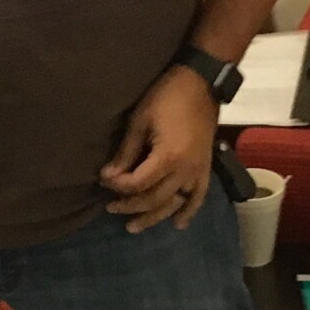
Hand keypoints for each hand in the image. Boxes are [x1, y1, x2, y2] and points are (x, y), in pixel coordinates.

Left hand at [100, 66, 219, 233]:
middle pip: (154, 199)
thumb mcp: (140, 121)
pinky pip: (198, 196)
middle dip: (130, 205)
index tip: (103, 180)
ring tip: (134, 227)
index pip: (138, 183)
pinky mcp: (206, 168)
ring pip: (174, 203)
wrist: (201, 82)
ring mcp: (198, 171)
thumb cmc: (166, 97)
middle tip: (110, 208)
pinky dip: (189, 212)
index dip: (118, 185)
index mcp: (168, 157)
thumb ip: (126, 152)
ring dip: (154, 217)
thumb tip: (108, 175)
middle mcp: (185, 171)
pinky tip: (178, 224)